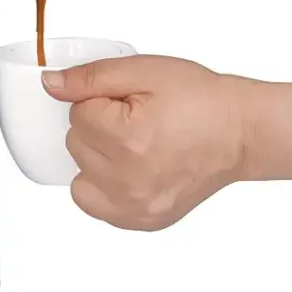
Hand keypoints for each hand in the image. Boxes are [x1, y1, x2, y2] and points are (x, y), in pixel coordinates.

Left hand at [41, 55, 246, 229]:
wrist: (241, 132)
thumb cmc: (200, 101)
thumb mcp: (142, 70)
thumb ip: (90, 78)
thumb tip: (50, 84)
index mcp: (129, 140)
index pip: (77, 112)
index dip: (99, 100)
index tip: (128, 102)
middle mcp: (129, 181)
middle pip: (75, 142)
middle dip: (97, 126)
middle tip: (135, 120)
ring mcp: (135, 207)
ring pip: (79, 173)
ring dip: (95, 156)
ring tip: (131, 145)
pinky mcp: (142, 221)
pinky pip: (93, 204)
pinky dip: (101, 186)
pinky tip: (126, 169)